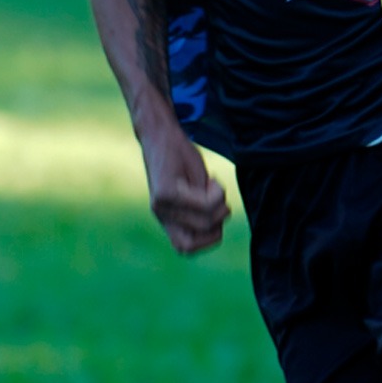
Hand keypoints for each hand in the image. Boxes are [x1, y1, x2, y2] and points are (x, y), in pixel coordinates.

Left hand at [141, 128, 229, 254]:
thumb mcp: (194, 190)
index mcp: (168, 219)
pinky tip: (210, 178)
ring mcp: (161, 206)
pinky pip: (202, 204)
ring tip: (213, 185)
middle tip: (216, 198)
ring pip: (206, 220)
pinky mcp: (166, 191)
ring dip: (220, 203)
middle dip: (219, 219)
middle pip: (201, 236)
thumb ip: (201, 211)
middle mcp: (162, 216)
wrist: (161, 134)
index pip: (186, 249)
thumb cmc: (181, 160)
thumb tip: (215, 227)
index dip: (208, 239)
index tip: (213, 215)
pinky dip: (216, 192)